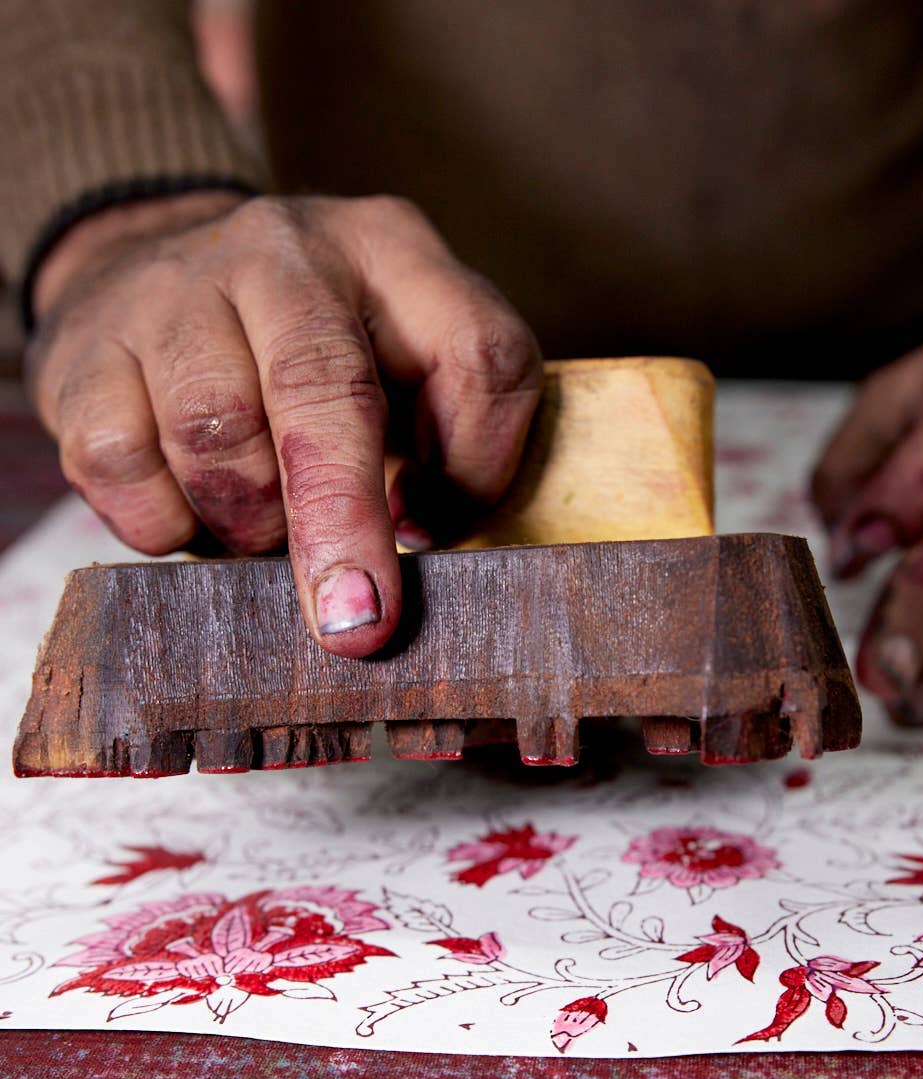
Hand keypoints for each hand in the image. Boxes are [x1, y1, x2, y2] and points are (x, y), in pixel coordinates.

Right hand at [27, 192, 542, 656]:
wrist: (144, 275)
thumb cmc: (305, 360)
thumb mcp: (401, 372)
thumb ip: (442, 444)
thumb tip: (415, 534)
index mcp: (392, 253)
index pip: (477, 352)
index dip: (471, 462)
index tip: (433, 532)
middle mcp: (285, 252)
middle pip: (325, 387)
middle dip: (342, 519)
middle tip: (355, 623)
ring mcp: (175, 288)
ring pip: (216, 433)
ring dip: (248, 520)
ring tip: (260, 526)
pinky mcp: (86, 348)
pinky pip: (121, 463)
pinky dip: (164, 521)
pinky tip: (188, 508)